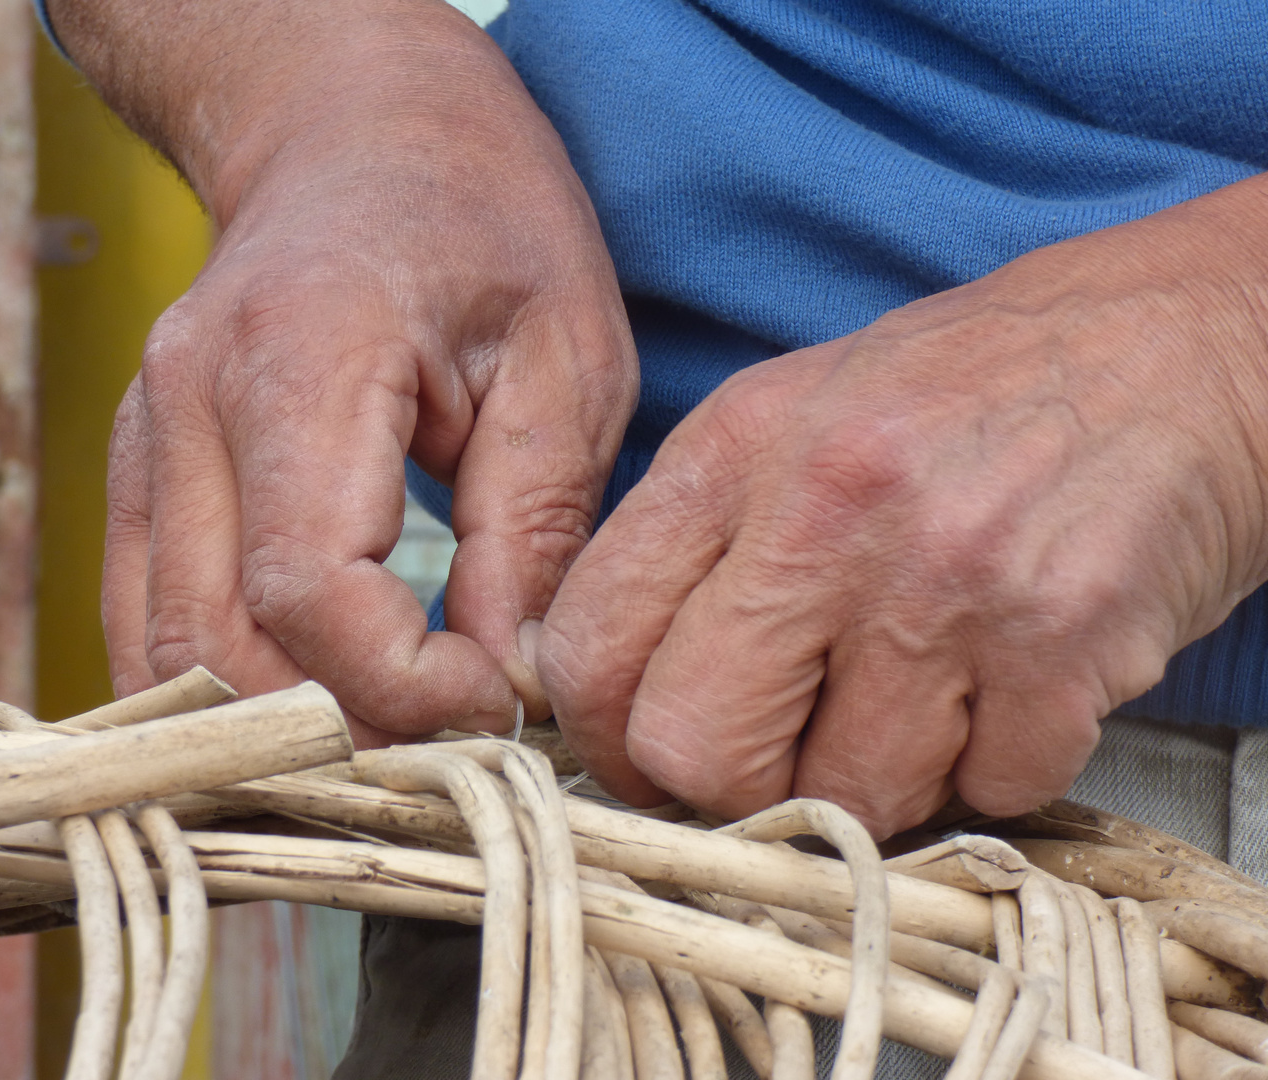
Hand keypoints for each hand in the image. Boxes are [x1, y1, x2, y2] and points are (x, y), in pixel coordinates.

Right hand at [56, 0, 636, 741]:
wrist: (359, 132)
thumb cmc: (483, 225)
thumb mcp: (566, 360)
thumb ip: (529, 530)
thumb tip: (503, 683)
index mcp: (300, 358)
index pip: (307, 587)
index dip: (399, 686)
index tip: (489, 704)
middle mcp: (187, 405)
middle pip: (218, 645)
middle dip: (340, 731)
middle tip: (448, 743)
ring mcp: (144, 440)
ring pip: (164, 654)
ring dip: (275, 730)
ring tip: (389, 735)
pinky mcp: (142, 470)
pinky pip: (149, 620)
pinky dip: (223, 689)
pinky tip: (313, 704)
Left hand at [537, 175, 1267, 837]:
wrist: (1183, 341)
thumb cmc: (973, 391)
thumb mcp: (795, 414)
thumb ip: (697, 541)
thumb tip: (610, 685)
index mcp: (734, 449)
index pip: (588, 644)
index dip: (603, 734)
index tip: (646, 753)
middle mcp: (825, 511)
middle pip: (694, 750)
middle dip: (732, 788)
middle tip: (784, 755)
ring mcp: (945, 580)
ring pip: (847, 796)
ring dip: (880, 782)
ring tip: (922, 700)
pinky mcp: (1063, 642)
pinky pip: (987, 791)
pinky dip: (993, 768)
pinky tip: (1009, 688)